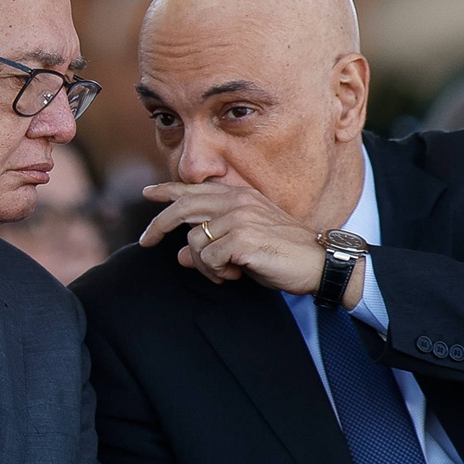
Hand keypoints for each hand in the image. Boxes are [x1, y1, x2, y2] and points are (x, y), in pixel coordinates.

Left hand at [140, 181, 327, 293]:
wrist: (318, 262)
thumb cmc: (282, 253)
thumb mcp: (242, 246)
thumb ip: (212, 244)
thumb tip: (179, 256)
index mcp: (239, 196)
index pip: (195, 189)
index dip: (167, 190)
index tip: (147, 193)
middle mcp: (236, 201)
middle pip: (183, 208)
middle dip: (158, 225)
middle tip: (145, 242)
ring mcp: (238, 218)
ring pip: (193, 242)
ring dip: (203, 265)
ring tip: (224, 273)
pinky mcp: (241, 238)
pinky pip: (206, 259)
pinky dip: (215, 273)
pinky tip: (235, 274)